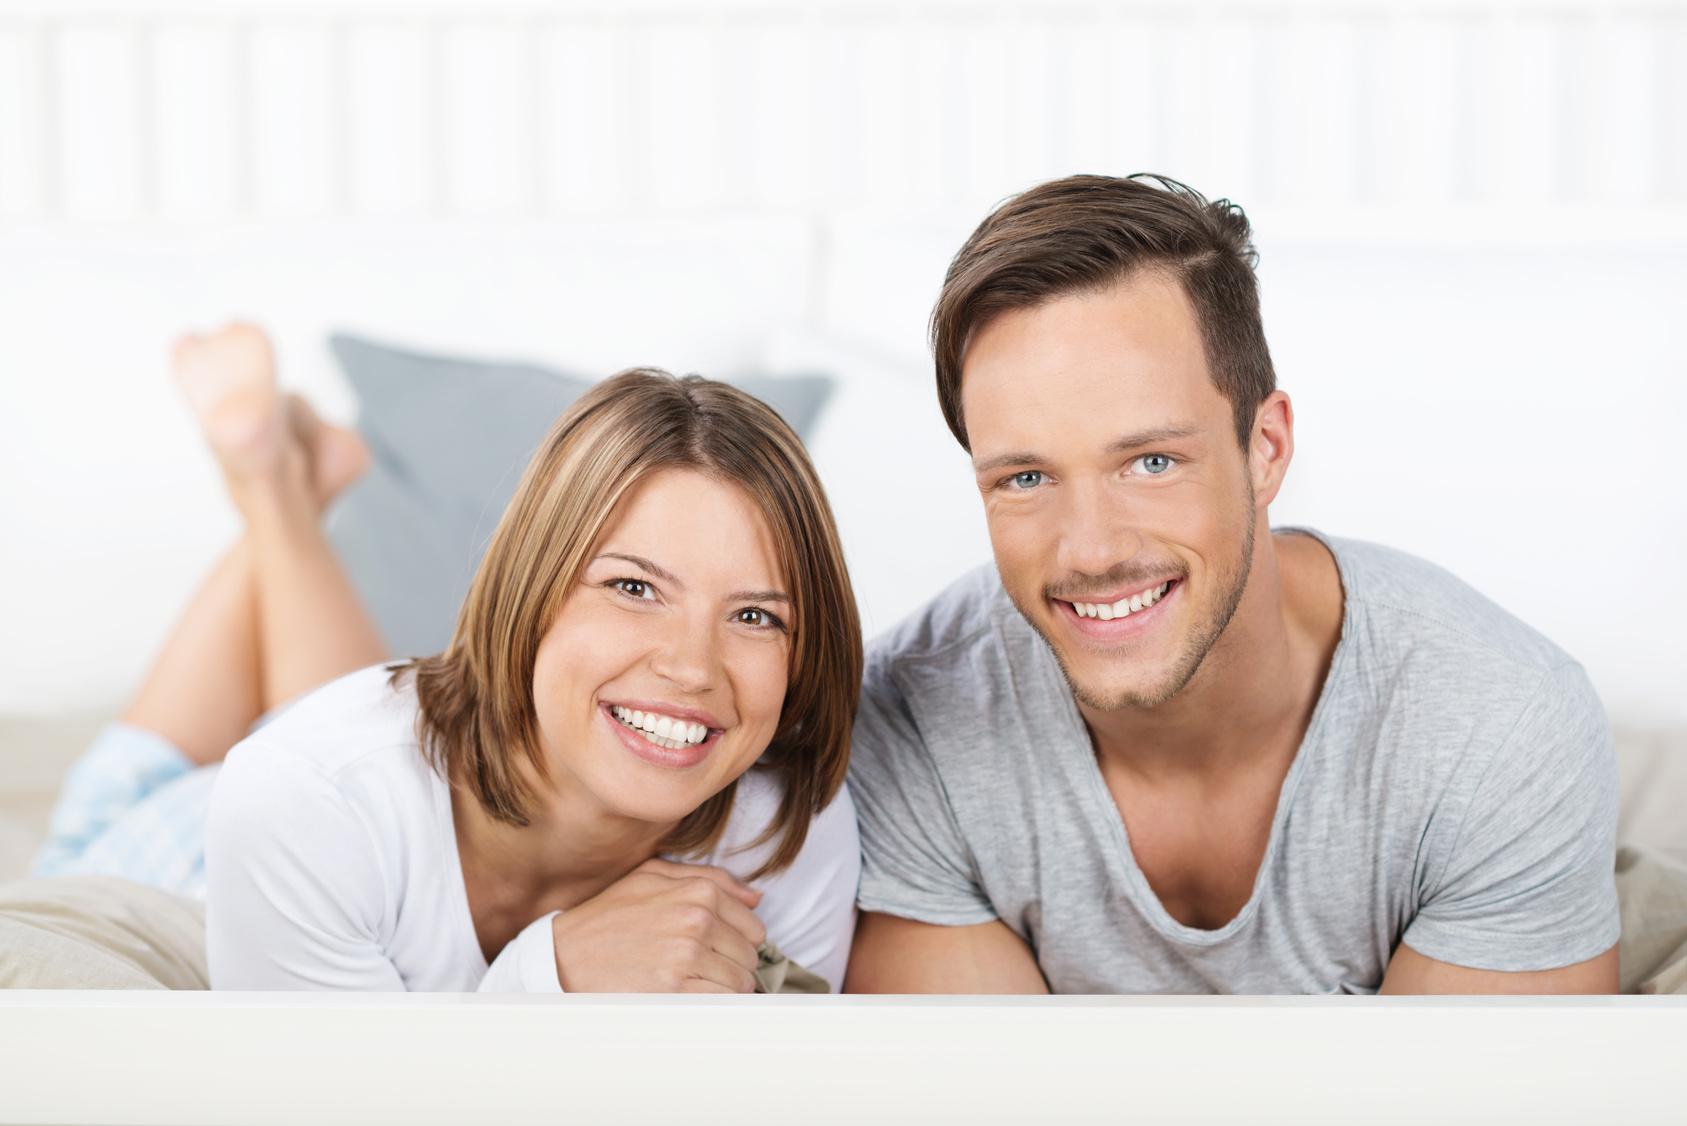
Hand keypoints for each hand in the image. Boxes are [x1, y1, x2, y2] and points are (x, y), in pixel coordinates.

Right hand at [550, 858, 766, 992]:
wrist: (565, 954)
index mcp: (698, 891)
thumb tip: (755, 898)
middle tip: (700, 967)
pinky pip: (722, 1001)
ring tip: (693, 982)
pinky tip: (690, 995)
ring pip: (740, 981)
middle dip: (732, 964)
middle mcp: (698, 920)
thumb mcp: (653, 876)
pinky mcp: (676, 990)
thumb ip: (710, 878)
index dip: (737, 940)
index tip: (716, 948)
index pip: (752, 926)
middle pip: (748, 955)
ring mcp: (688, 956)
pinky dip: (714, 1003)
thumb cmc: (610, 915)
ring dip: (723, 986)